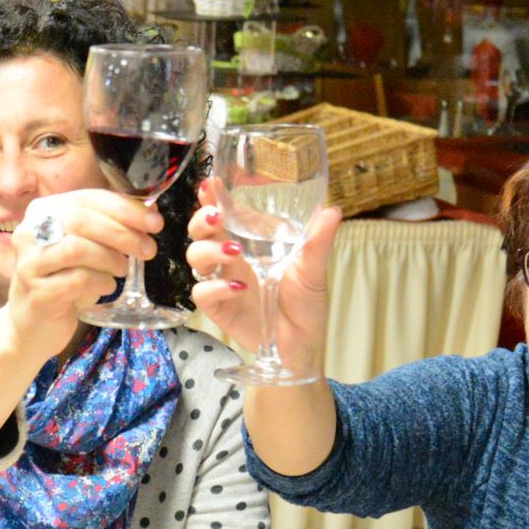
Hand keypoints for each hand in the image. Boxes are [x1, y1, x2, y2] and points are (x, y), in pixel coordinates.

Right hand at [0, 188, 163, 366]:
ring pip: (77, 249)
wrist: (33, 325)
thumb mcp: (86, 248)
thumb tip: (149, 209)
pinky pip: (76, 281)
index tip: (154, 222)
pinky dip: (100, 282)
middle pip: (82, 220)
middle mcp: (30, 233)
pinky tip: (107, 287)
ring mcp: (30, 264)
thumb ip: (110, 226)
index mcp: (43, 212)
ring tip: (122, 269)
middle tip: (148, 249)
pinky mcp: (37, 294)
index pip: (87, 198)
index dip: (125, 208)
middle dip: (122, 233)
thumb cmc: (63, 281)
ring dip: (110, 258)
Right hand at [187, 176, 339, 376]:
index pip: (223, 215)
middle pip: (200, 232)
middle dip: (201, 220)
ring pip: (196, 257)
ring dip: (210, 250)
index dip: (211, 198)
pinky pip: (203, 293)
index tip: (210, 183)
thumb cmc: (305, 305)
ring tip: (234, 251)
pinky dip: (216, 287)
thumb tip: (332, 210)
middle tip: (215, 216)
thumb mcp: (313, 269)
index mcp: (248, 243)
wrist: (303, 346)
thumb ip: (317, 241)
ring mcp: (221, 283)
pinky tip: (239, 288)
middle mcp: (230, 260)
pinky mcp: (218, 308)